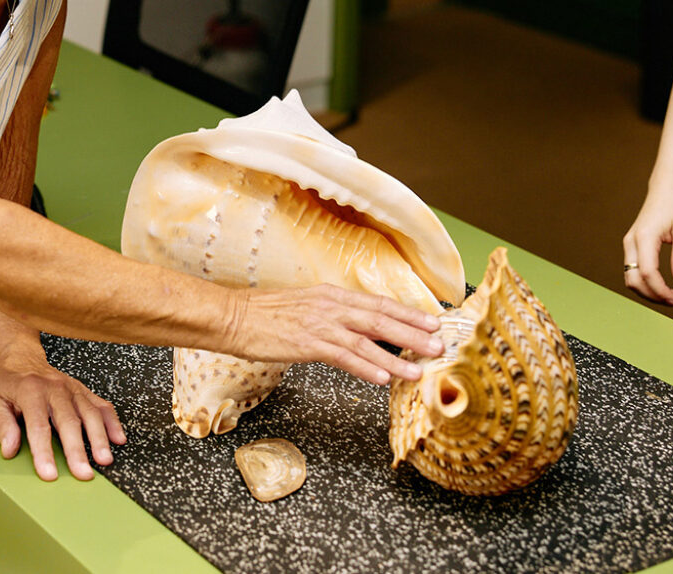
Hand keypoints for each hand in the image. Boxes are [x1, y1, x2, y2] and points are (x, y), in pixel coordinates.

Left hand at [0, 351, 125, 480]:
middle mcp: (55, 388)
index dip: (44, 451)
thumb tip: (10, 450)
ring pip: (90, 413)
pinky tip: (118, 438)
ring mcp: (72, 388)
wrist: (18, 353)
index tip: (49, 473)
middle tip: (83, 473)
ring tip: (105, 460)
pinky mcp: (82, 390)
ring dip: (99, 438)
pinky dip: (112, 422)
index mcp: (30, 390)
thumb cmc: (4, 378)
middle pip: (70, 422)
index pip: (39, 426)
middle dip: (78, 450)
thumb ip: (2, 425)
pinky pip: (101, 405)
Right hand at [227, 283, 444, 384]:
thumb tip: (355, 331)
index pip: (379, 304)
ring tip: (419, 368)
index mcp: (332, 296)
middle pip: (382, 319)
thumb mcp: (305, 308)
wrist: (232, 316)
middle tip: (439, 344)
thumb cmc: (264, 315)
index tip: (432, 322)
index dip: (408, 313)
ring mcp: (320, 324)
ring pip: (368, 340)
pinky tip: (383, 376)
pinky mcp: (307, 343)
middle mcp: (332, 306)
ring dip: (397, 355)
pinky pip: (343, 356)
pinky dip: (365, 366)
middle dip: (414, 332)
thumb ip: (332, 317)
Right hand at [623, 183, 672, 304]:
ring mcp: (628, 245)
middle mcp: (631, 243)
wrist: (663, 190)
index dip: (660, 290)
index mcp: (644, 237)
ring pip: (630, 278)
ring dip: (646, 291)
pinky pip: (632, 271)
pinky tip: (659, 285)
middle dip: (652, 295)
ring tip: (667, 295)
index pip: (648, 272)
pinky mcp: (630, 247)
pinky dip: (644, 283)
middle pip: (633, 280)